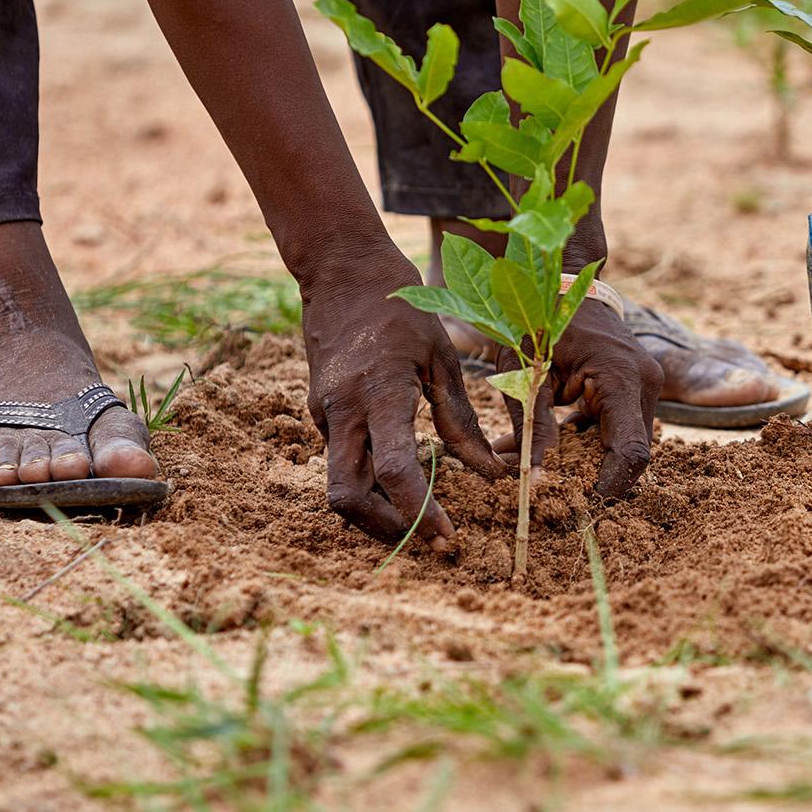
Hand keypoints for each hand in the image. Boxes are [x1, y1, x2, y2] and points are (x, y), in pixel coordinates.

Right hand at [301, 247, 506, 547]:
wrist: (340, 269)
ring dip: (377, 512)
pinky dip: (370, 483)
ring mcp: (324, 414)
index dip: (420, 512)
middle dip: (386, 530)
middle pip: (347, 497)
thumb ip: (460, 420)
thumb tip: (490, 474)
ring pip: (340, 486)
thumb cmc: (400, 307)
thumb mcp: (441, 357)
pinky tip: (403, 483)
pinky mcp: (321, 413)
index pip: (394, 471)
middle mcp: (341, 411)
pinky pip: (342, 462)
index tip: (449, 536)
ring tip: (422, 520)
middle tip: (430, 542)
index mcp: (379, 393)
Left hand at [494, 298, 661, 497]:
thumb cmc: (539, 319)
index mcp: (621, 378)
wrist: (563, 280)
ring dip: (586, 461)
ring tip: (537, 467)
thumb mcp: (526, 373)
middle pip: (632, 452)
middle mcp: (645, 382)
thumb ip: (533, 426)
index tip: (581, 507)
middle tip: (553, 496)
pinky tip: (548, 446)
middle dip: (594, 478)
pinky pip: (618, 427)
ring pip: (625, 443)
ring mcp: (645, 384)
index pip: (631, 451)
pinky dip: (586, 442)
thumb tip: (534, 477)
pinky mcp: (635, 387)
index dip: (610, 486)